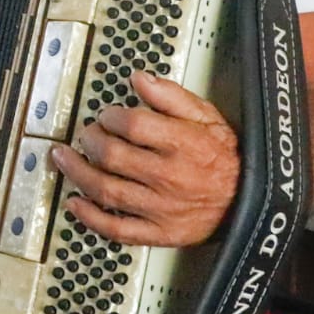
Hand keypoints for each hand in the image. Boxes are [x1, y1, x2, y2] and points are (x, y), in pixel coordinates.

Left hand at [52, 71, 238, 246]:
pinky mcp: (159, 234)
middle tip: (86, 134)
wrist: (251, 203)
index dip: (112, 116)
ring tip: (63, 158)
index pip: (134, 126)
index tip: (108, 115)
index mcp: (185, 145)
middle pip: (113, 156)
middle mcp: (171, 178)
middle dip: (90, 140)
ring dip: (77, 173)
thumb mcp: (208, 118)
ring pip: (107, 191)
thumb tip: (140, 79)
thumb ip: (172, 97)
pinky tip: (74, 202)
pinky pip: (117, 229)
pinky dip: (90, 217)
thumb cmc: (226, 159)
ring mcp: (162, 209)